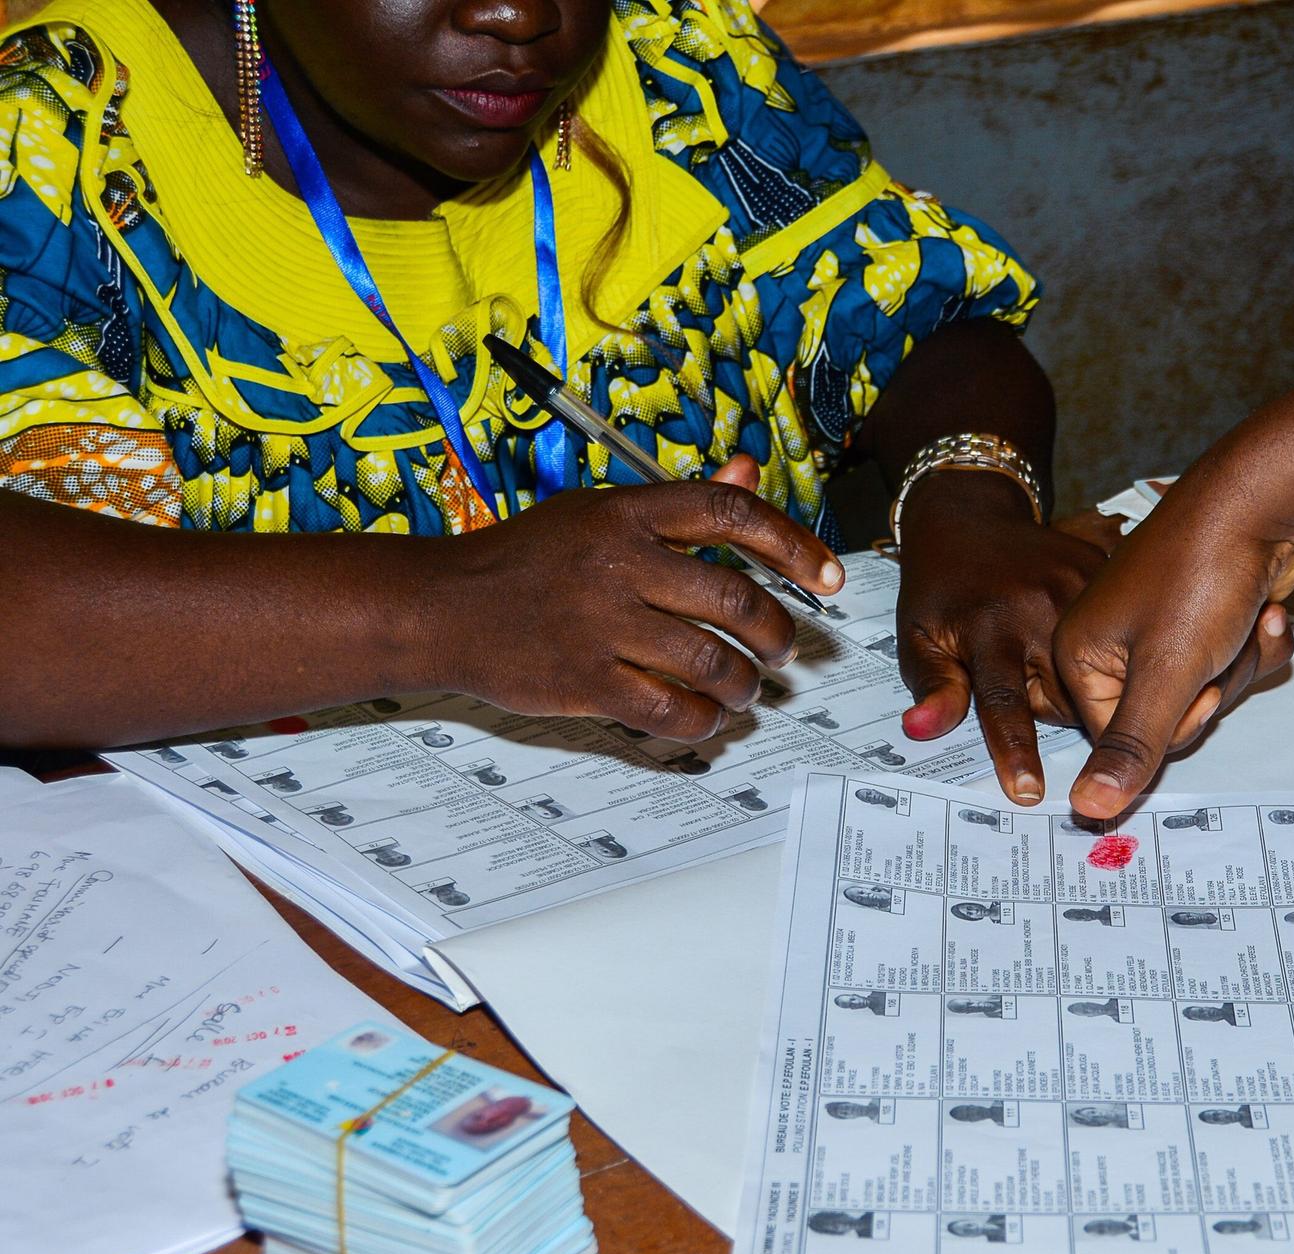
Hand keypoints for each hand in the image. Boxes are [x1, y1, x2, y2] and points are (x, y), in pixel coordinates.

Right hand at [442, 457, 842, 739]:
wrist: (441, 607)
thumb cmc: (525, 559)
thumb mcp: (599, 511)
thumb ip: (681, 502)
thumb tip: (750, 470)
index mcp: (627, 512)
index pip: (732, 514)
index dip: (794, 545)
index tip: (828, 576)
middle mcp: (619, 563)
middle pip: (735, 599)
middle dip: (778, 633)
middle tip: (783, 650)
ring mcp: (601, 624)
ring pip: (711, 662)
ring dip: (746, 684)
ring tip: (747, 689)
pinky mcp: (583, 681)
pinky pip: (670, 710)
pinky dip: (704, 720)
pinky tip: (709, 717)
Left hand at [895, 471, 1107, 803]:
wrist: (970, 515)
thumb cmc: (940, 587)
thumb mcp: (918, 636)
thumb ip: (932, 686)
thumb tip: (922, 730)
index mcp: (991, 628)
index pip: (1004, 704)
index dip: (1016, 751)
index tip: (1029, 792)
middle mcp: (1040, 608)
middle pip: (1064, 698)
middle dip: (1049, 706)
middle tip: (1023, 676)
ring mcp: (1080, 587)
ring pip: (1097, 672)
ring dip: (1076, 680)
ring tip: (1043, 654)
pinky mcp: (1104, 573)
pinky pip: (1118, 635)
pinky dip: (1106, 647)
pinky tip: (1084, 633)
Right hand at [1053, 476, 1293, 817]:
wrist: (1262, 499)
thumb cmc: (1202, 574)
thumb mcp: (1167, 673)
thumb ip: (1132, 746)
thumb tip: (1087, 811)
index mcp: (1081, 657)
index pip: (1122, 740)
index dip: (1174, 721)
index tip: (1196, 683)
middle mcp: (1112, 644)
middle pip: (1169, 719)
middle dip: (1214, 688)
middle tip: (1220, 645)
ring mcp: (1160, 630)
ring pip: (1208, 693)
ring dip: (1241, 663)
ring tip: (1247, 617)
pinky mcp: (1203, 618)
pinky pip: (1232, 662)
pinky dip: (1257, 642)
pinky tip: (1265, 610)